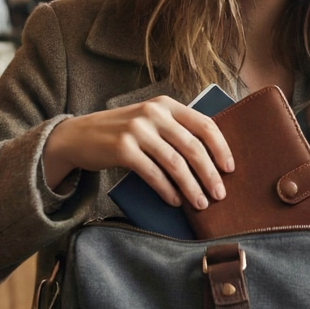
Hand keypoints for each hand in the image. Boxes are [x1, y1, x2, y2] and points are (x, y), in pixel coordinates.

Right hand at [42, 96, 234, 205]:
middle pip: (193, 147)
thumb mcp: (150, 120)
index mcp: (167, 104)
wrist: (78, 135)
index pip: (204, 125)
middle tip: (219, 194)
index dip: (221, 148)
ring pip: (175, 163)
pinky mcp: (122, 149)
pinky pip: (153, 174)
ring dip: (191, 187)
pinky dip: (167, 191)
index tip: (230, 169)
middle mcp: (154, 113)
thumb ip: (175, 129)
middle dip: (210, 174)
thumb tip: (212, 159)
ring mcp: (137, 130)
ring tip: (201, 203)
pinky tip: (175, 201)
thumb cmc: (123, 132)